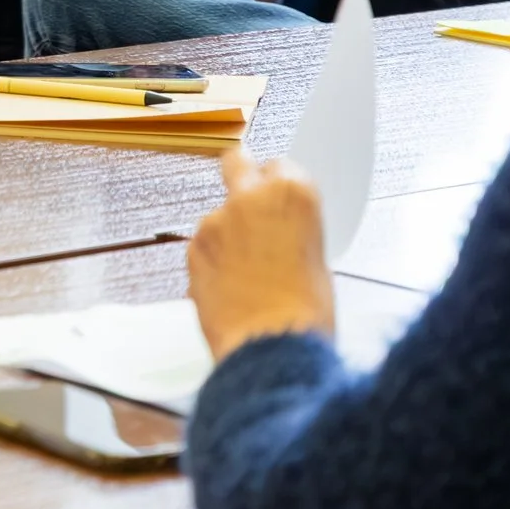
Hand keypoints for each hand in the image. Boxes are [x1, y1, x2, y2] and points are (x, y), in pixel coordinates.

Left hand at [187, 148, 335, 363]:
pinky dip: (213, 261)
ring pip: (219, 215)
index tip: (278, 196)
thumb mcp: (317, 258)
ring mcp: (215, 221)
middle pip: (237, 162)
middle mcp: (249, 197)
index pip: (281, 165)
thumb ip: (291, 228)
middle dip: (241, 173)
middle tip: (248, 197)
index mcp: (292, 193)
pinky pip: (204, 247)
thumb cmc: (305, 311)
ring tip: (249, 275)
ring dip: (227, 234)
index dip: (278, 183)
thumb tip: (278, 230)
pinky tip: (232, 288)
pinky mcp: (192, 248)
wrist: (272, 346)